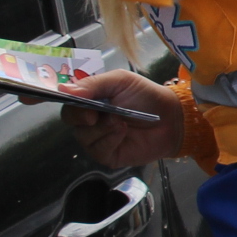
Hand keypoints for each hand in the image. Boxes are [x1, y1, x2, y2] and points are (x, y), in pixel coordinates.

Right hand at [58, 70, 186, 167]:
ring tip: (121, 121)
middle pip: (72, 121)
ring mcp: (97, 139)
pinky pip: (98, 150)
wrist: (171, 118)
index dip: (71, 104)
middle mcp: (90, 120)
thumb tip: (64, 89)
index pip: (69, 103)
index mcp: (91, 100)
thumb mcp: (120, 81)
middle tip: (97, 115)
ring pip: (84, 136)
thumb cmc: (146, 96)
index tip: (81, 104)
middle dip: (83, 117)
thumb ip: (93, 84)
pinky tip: (123, 132)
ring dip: (102, 128)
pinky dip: (109, 139)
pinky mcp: (107, 155)